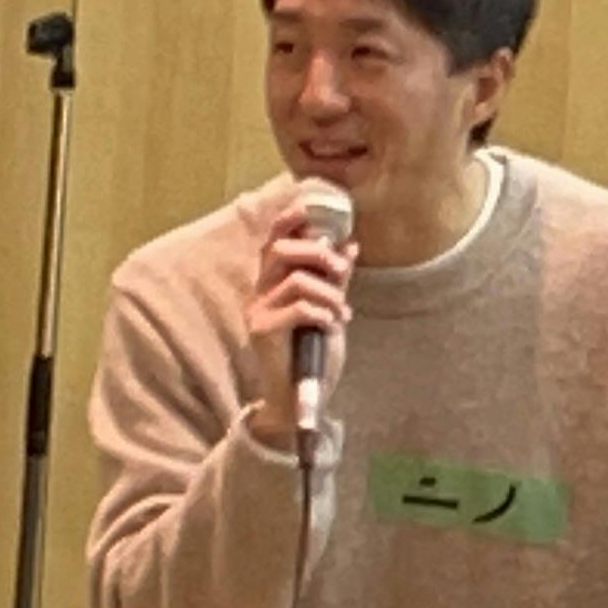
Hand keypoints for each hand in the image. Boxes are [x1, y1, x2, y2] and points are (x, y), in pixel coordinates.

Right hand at [243, 200, 356, 448]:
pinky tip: (332, 327)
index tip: (310, 209)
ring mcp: (257, 311)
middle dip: (317, 254)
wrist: (300, 397)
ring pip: (295, 280)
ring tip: (341, 313)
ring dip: (328, 293)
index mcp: (272, 282)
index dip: (289, 220)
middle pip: (280, 250)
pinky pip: (297, 308)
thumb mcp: (329, 308)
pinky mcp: (262, 331)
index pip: (273, 240)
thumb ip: (335, 280)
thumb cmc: (313, 352)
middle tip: (341, 270)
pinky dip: (323, 313)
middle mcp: (259, 292)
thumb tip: (350, 245)